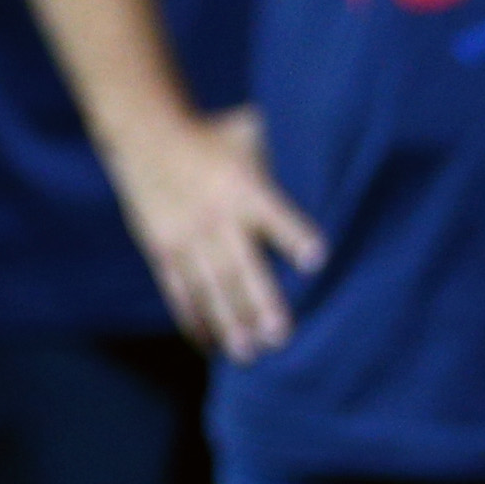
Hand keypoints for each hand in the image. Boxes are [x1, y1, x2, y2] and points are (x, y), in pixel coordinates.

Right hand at [118, 106, 323, 361]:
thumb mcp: (250, 131)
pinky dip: (192, 318)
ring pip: (208, 286)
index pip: (274, 215)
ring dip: (226, 321)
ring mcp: (186, 237)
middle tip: (278, 335)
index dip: (294, 236)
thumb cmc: (212, 134)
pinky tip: (207, 343)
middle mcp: (216, 218)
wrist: (144, 135)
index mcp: (244, 187)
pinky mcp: (163, 250)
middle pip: (239, 265)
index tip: (316, 260)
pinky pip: (178, 290)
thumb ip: (286, 149)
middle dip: (259, 301)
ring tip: (245, 353)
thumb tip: (340, 145)